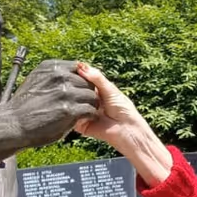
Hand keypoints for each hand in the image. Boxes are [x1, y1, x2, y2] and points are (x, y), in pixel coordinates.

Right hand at [8, 59, 98, 146]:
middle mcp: (60, 76)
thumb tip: (75, 69)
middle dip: (87, 93)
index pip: (80, 68)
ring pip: (92, 96)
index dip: (82, 80)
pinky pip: (90, 110)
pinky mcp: (69, 110)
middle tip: (82, 104)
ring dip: (90, 105)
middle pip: (88, 82)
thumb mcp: (36, 79)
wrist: (13, 124)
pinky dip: (89, 116)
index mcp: (52, 67)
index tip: (79, 90)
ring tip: (83, 113)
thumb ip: (54, 74)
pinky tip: (82, 120)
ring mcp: (65, 93)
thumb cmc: (24, 105)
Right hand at [74, 63, 172, 186]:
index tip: (70, 67)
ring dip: (74, 98)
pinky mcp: (80, 125)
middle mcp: (88, 100)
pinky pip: (72, 116)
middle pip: (75, 90)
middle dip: (73, 86)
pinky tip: (77, 107)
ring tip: (79, 98)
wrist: (126, 130)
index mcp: (96, 91)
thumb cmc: (123, 109)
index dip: (77, 74)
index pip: (82, 80)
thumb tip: (81, 66)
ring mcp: (83, 112)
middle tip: (70, 81)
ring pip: (72, 102)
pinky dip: (74, 111)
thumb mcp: (110, 89)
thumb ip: (96, 78)